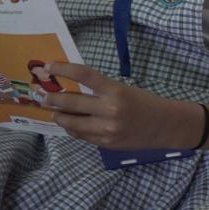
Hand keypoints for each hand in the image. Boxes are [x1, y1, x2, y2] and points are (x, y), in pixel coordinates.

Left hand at [45, 63, 195, 149]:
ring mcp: (106, 130)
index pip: (84, 75)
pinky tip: (71, 124)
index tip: (48, 66)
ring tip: (54, 112)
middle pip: (70, 102)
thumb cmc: (145, 103)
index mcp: (115, 92)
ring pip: (71, 122)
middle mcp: (109, 110)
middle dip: (52, 98)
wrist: (166, 126)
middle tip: (43, 95)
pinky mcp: (105, 143)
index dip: (63, 69)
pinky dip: (73, 128)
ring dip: (59, 115)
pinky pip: (80, 135)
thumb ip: (99, 91)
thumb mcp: (124, 90)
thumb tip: (69, 89)